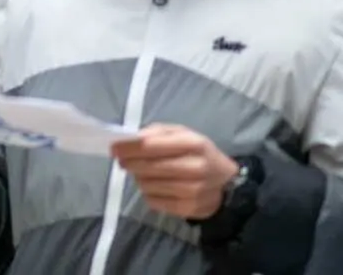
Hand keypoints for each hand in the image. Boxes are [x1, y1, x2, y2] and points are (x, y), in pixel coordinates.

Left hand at [112, 124, 239, 219]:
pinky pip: (153, 201)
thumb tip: (131, 138)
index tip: (114, 148)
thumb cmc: (198, 154)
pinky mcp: (188, 209)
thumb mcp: (183, 134)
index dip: (128, 147)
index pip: (150, 145)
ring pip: (147, 184)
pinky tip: (155, 186)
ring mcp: (192, 190)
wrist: (227, 184)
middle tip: (123, 161)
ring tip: (144, 173)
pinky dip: (148, 193)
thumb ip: (157, 132)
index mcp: (193, 144)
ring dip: (139, 178)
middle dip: (129, 163)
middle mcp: (194, 167)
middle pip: (147, 166)